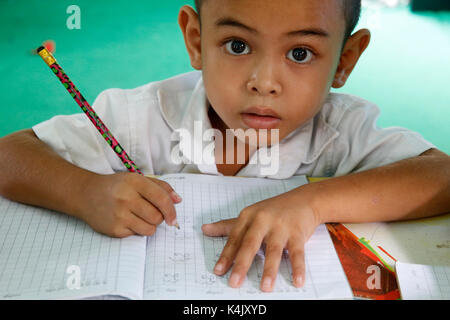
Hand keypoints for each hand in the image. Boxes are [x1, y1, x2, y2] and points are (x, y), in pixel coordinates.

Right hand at [80, 172, 180, 237]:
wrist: (86, 194)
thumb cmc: (116, 187)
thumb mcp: (138, 179)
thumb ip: (161, 187)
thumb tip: (178, 200)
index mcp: (135, 182)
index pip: (161, 199)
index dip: (171, 210)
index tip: (174, 218)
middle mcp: (126, 198)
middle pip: (157, 217)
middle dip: (159, 217)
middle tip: (149, 211)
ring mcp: (119, 215)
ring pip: (150, 229)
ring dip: (149, 225)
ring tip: (139, 216)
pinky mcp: (114, 229)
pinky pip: (137, 235)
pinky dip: (136, 229)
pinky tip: (127, 220)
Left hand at [201, 188, 319, 291]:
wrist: (304, 200)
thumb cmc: (274, 210)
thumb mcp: (250, 215)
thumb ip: (228, 225)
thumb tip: (204, 229)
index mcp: (248, 216)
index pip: (234, 238)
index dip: (226, 255)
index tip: (219, 271)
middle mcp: (263, 220)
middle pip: (250, 244)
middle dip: (242, 264)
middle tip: (234, 282)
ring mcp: (281, 226)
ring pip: (273, 250)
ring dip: (270, 270)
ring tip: (265, 287)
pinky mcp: (298, 233)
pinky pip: (297, 253)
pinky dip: (297, 268)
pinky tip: (297, 281)